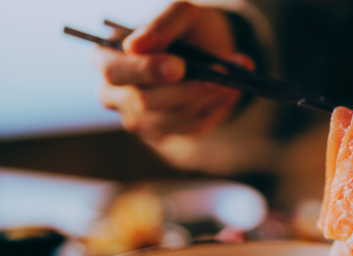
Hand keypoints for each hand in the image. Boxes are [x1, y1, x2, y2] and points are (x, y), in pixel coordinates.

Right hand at [93, 2, 254, 140]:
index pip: (115, 71)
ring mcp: (137, 117)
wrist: (209, 49)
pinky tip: (229, 90)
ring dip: (208, 97)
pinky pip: (189, 128)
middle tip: (221, 74)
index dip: (147, 71)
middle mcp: (114, 92)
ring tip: (233, 75)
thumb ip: (161, 25)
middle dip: (187, 89)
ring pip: (172, 118)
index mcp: (106, 56)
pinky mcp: (163, 133)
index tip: (180, 66)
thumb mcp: (181, 14)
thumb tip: (135, 46)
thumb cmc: (187, 29)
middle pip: (144, 103)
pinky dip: (214, 109)